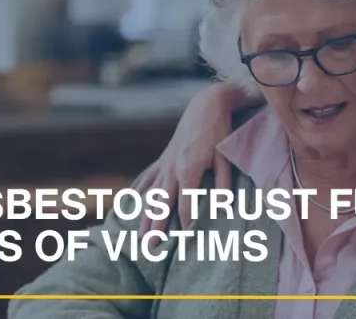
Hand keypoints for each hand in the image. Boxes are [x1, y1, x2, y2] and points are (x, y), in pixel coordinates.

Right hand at [133, 83, 247, 234]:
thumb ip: (224, 185)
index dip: (185, 222)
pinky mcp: (164, 158)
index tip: (183, 240)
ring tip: (138, 236)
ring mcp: (166, 164)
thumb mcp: (225, 158)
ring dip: (144, 216)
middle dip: (155, 227)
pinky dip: (139, 190)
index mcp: (189, 171)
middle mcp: (173, 170)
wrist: (205, 107)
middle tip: (148, 248)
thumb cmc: (218, 133)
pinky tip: (130, 201)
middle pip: (162, 205)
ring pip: (152, 195)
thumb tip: (225, 209)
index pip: (186, 205)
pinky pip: (148, 177)